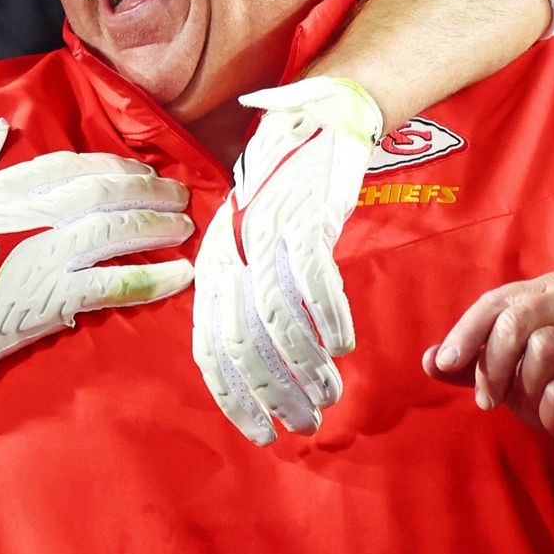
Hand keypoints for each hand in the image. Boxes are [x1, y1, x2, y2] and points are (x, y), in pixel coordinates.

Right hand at [0, 118, 193, 410]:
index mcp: (6, 187)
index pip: (73, 166)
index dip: (111, 165)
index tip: (134, 170)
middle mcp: (37, 215)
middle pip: (108, 191)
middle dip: (148, 189)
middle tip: (177, 193)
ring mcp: (50, 256)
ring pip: (120, 231)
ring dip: (159, 225)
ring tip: (186, 226)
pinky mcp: (56, 299)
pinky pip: (116, 284)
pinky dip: (153, 278)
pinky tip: (180, 275)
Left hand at [191, 76, 382, 444]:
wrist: (313, 122)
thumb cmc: (282, 193)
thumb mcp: (251, 243)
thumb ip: (246, 293)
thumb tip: (254, 363)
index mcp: (212, 262)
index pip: (210, 343)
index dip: (234, 394)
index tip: (261, 431)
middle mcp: (232, 250)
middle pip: (243, 338)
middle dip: (273, 391)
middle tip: (304, 423)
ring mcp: (266, 234)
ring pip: (278, 317)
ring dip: (305, 366)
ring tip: (329, 393)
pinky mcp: (304, 218)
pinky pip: (313, 280)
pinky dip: (329, 319)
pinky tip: (343, 345)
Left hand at [422, 272, 553, 465]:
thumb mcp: (517, 377)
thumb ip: (475, 367)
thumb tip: (427, 361)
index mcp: (549, 289)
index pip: (495, 302)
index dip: (465, 333)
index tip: (442, 364)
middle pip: (516, 318)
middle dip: (493, 364)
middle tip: (487, 402)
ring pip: (543, 349)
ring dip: (529, 392)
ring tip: (541, 409)